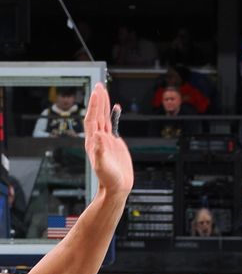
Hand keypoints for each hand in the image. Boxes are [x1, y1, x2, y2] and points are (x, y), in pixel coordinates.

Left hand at [84, 83, 133, 201]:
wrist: (116, 187)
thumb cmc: (109, 179)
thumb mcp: (102, 165)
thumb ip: (99, 151)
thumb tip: (97, 135)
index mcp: (93, 141)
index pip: (92, 119)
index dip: (94, 106)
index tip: (97, 93)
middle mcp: (98, 138)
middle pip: (96, 115)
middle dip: (98, 100)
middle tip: (100, 86)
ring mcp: (106, 140)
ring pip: (103, 118)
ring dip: (103, 104)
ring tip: (104, 91)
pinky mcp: (114, 143)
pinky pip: (113, 125)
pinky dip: (114, 115)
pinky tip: (116, 108)